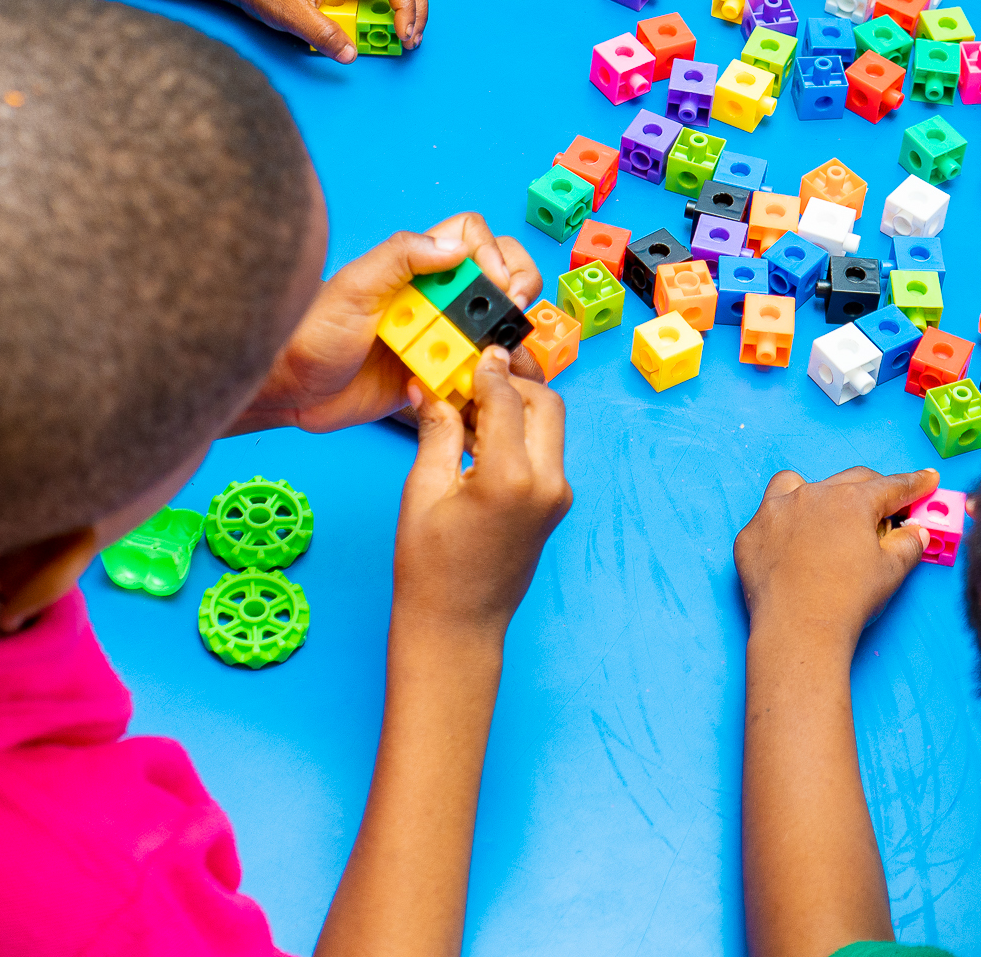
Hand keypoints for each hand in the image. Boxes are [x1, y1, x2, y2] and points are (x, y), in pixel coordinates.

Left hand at [234, 0, 429, 63]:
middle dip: (418, 11)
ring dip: (408, 13)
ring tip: (403, 41)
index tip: (403, 36)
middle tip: (412, 41)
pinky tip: (383, 35)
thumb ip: (322, 34)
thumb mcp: (290, 14)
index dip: (408, 9)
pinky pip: (382, 0)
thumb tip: (351, 55)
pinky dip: (391, 17)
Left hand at [238, 215, 542, 433]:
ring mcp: (438, 337)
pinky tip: (481, 390)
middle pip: (499, 282)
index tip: (494, 285)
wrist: (289, 391)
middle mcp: (435, 298)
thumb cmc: (309, 331)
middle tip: (508, 322)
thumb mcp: (354, 287)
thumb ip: (401, 256)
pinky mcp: (436, 376)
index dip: (493, 256)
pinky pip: (478, 375)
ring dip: (504, 346)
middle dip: (515, 299)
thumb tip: (456, 245)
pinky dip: (489, 383)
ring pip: (496, 332)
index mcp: (417, 267)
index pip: (474, 239)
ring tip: (499, 363)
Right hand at [392, 346, 571, 640]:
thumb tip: (432, 385)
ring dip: (518, 405)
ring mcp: (558, 496)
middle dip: (512, 381)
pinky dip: (521, 432)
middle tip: (474, 374)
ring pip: (550, 425)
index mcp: (511, 477)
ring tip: (473, 404)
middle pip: (545, 402)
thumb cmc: (431, 570)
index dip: (486, 368)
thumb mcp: (423, 490)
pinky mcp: (555, 505)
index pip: (507, 397)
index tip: (470, 351)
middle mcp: (547, 483)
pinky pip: (545, 451)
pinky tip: (483, 435)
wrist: (456, 628)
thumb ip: (437, 430)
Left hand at [734, 465, 937, 650]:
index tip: (927, 479)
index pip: (891, 486)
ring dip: (817, 494)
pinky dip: (782, 524)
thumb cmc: (847, 601)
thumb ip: (909, 543)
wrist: (798, 630)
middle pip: (850, 481)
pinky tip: (790, 546)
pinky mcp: (751, 534)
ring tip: (826, 517)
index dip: (914, 484)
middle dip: (872, 491)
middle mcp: (812, 495)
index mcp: (852, 502)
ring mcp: (776, 511)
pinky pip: (768, 516)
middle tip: (885, 508)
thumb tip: (916, 531)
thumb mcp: (892, 571)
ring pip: (798, 485)